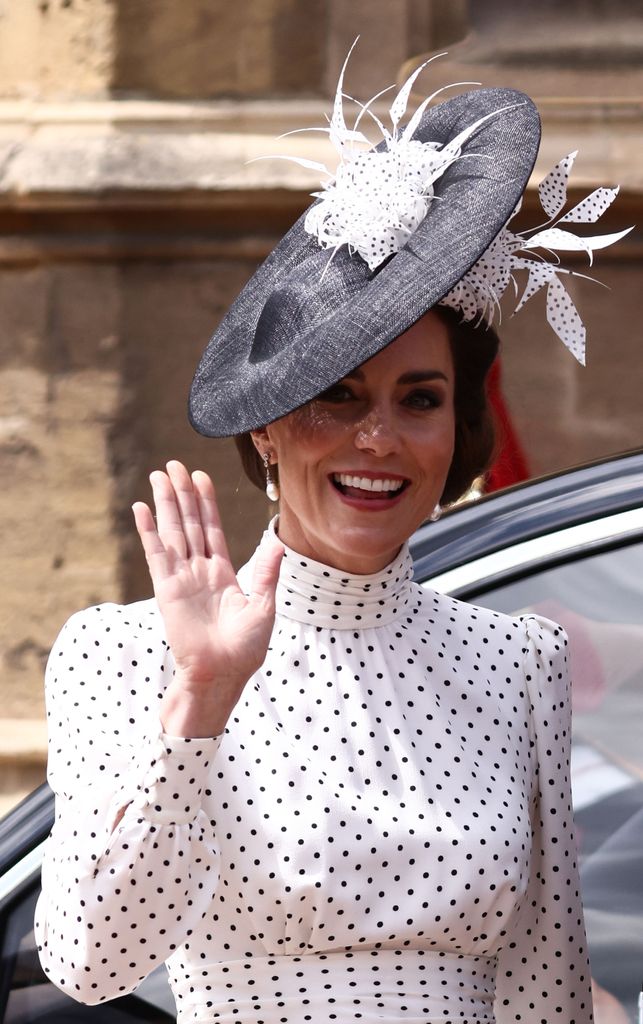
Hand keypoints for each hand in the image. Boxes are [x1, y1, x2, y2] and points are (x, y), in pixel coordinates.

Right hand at [133, 461, 282, 736]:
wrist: (223, 674)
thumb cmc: (245, 649)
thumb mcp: (263, 607)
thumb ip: (266, 573)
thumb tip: (278, 544)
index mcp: (223, 572)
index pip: (213, 528)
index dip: (207, 502)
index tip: (201, 477)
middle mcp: (200, 570)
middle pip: (190, 522)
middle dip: (182, 493)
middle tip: (174, 465)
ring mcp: (182, 577)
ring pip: (173, 531)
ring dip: (165, 504)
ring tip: (158, 475)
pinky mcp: (168, 589)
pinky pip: (157, 554)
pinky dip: (148, 531)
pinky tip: (142, 509)